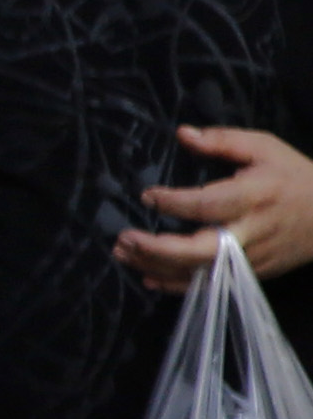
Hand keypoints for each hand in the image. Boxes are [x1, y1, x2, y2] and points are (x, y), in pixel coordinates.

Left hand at [118, 127, 312, 288]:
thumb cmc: (295, 177)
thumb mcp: (265, 148)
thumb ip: (223, 140)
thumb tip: (183, 133)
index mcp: (254, 196)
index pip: (206, 204)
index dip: (172, 202)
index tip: (147, 195)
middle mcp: (250, 232)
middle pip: (197, 249)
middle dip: (156, 247)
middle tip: (123, 238)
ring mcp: (250, 259)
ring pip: (198, 272)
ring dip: (156, 266)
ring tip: (123, 254)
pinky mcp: (251, 274)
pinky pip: (208, 284)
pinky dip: (176, 285)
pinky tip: (148, 277)